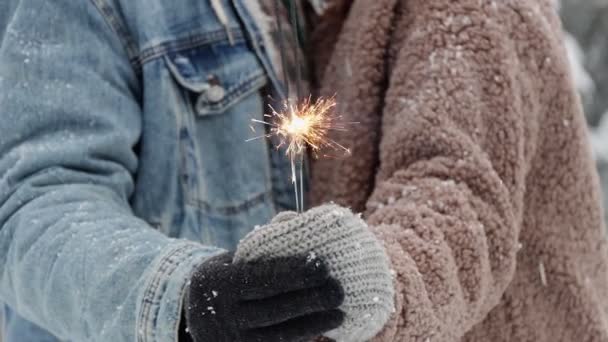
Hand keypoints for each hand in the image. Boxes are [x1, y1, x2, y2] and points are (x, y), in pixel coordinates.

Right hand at [182, 252, 344, 341]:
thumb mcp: (233, 259)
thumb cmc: (225, 278)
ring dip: (313, 323)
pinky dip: (303, 335)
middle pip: (273, 309)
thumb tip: (296, 220)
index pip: (260, 278)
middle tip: (337, 289)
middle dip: (309, 300)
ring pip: (279, 334)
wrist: (195, 315)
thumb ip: (264, 244)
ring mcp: (233, 340)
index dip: (293, 273)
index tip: (321, 264)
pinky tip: (322, 325)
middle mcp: (222, 315)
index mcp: (216, 283)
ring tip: (339, 312)